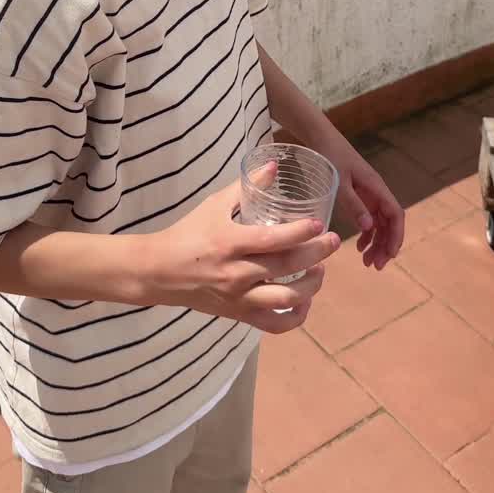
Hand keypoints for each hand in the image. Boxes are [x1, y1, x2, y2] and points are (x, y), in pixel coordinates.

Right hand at [143, 165, 340, 334]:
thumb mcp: (213, 205)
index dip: (300, 233)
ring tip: (321, 270)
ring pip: (285, 299)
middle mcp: (237, 272)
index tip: (319, 223)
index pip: (272, 240)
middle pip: (286, 267)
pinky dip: (295, 317)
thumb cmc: (188, 233)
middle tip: (333, 242)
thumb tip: (274, 167)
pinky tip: (304, 302)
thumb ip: (245, 187)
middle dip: (316, 255)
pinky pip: (274, 325)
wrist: (160, 271)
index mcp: (229, 242)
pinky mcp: (239, 315)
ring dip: (311, 286)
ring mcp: (239, 298)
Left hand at [314, 126, 404, 269]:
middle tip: (375, 266)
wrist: (321, 138)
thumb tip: (369, 226)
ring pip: (380, 224)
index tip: (389, 255)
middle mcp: (376, 192)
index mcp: (376, 187)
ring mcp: (369, 194)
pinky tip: (359, 247)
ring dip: (377, 243)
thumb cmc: (331, 156)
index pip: (395, 215)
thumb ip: (353, 203)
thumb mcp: (340, 181)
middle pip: (390, 223)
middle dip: (386, 245)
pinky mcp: (360, 196)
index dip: (396, 236)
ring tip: (367, 262)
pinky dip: (367, 234)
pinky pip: (369, 219)